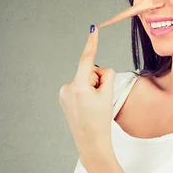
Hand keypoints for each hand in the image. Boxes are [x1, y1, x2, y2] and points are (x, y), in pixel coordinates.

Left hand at [59, 25, 114, 156]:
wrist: (92, 142)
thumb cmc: (101, 121)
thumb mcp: (108, 95)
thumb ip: (107, 75)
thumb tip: (99, 69)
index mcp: (78, 86)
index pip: (87, 60)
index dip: (92, 43)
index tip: (93, 29)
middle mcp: (67, 88)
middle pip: (90, 72)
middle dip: (98, 82)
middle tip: (101, 101)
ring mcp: (63, 94)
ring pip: (85, 80)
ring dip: (92, 89)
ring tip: (93, 107)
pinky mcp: (64, 99)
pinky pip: (80, 88)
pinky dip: (86, 94)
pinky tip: (87, 108)